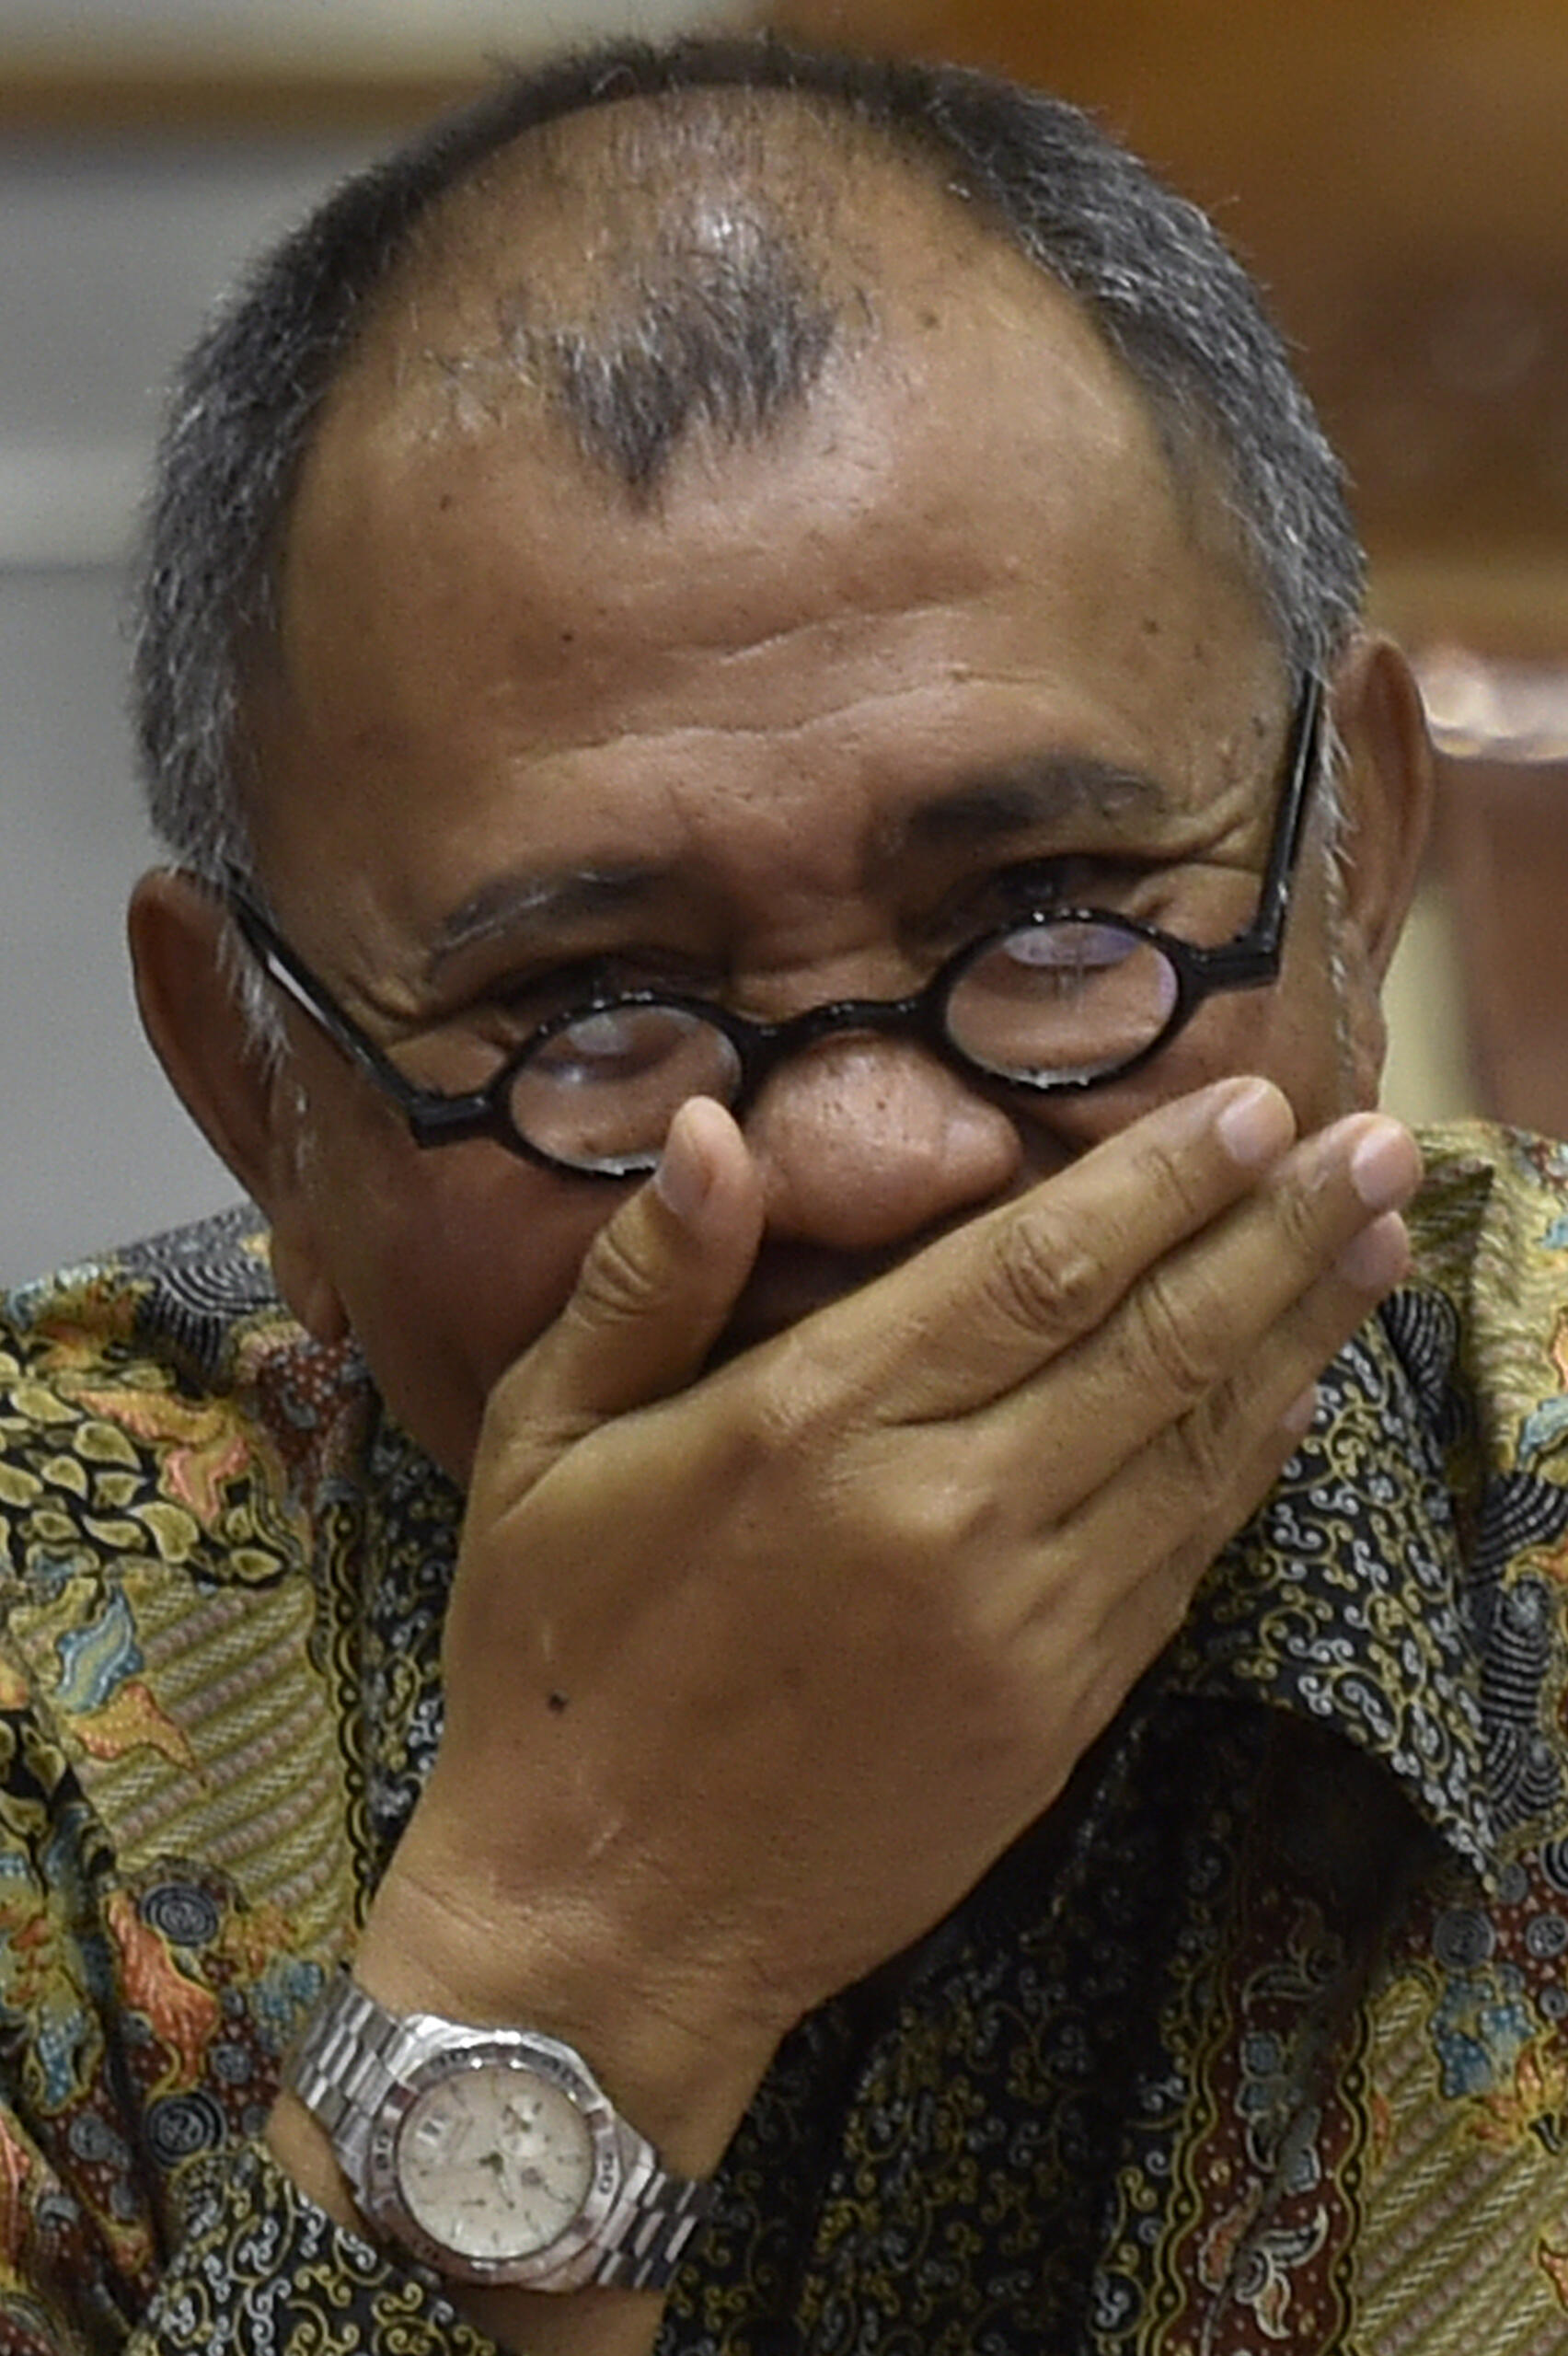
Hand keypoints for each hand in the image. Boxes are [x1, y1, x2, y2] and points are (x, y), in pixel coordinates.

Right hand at [357, 1077, 1418, 2159]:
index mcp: (816, 1425)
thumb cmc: (558, 1667)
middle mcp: (943, 1514)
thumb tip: (712, 1126)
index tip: (1250, 1107)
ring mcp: (1019, 1626)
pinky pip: (1179, 1560)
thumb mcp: (545, 1446)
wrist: (610, 1922)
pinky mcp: (1056, 1714)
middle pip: (1155, 1342)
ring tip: (1379, 1241)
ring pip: (1195, 1449)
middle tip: (1377, 1146)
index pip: (1034, 1268)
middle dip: (1278, 1232)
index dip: (1159, 1182)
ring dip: (1299, 1335)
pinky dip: (1248, 1466)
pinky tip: (1293, 1396)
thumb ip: (643, 1281)